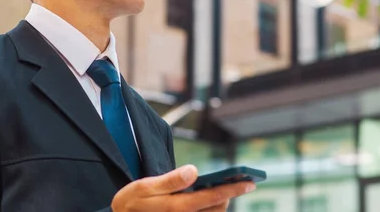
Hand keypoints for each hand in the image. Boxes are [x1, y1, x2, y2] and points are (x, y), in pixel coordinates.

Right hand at [111, 165, 255, 211]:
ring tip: (224, 189)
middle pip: (217, 210)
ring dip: (220, 203)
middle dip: (228, 196)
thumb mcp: (144, 187)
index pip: (212, 197)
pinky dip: (210, 208)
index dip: (232, 189)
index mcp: (176, 207)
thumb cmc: (131, 203)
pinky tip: (209, 199)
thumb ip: (170, 180)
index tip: (248, 183)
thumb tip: (193, 171)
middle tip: (237, 182)